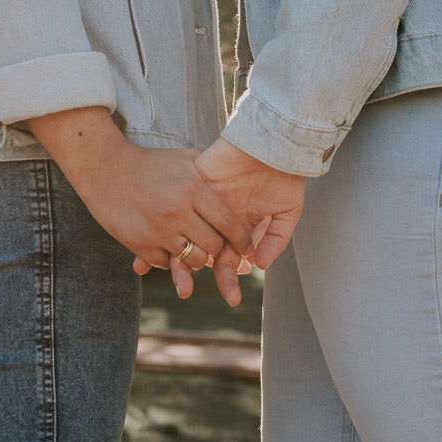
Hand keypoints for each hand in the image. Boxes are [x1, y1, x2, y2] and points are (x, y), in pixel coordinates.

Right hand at [25, 108, 253, 274]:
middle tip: (219, 247)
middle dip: (220, 249)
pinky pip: (167, 264)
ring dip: (197, 257)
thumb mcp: (184, 160)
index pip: (229, 223)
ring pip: (193, 261)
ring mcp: (157, 230)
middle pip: (214, 247)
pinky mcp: (139, 243)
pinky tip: (170, 245)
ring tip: (194, 246)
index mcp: (193, 189)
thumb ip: (211, 175)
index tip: (245, 244)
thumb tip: (239, 189)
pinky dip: (171, 259)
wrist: (104, 168)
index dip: (242, 238)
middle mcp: (177, 212)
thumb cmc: (150, 163)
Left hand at [133, 138, 305, 304]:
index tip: (232, 298)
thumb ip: (275, 238)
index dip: (229, 278)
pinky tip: (154, 236)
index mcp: (238, 227)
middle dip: (192, 271)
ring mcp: (203, 202)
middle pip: (199, 250)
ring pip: (182, 231)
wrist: (275, 144)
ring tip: (159, 271)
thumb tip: (258, 264)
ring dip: (171, 250)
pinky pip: (175, 207)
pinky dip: (163, 222)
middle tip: (186, 292)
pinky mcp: (194, 183)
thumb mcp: (287, 212)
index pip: (228, 258)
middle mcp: (217, 218)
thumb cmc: (285, 176)